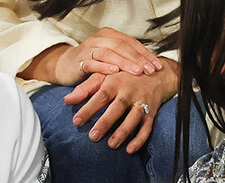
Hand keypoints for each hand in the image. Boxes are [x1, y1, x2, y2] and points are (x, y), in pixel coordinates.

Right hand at [19, 28, 164, 85]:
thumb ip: (127, 58)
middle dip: (138, 59)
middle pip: (122, 46)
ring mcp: (89, 47)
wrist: (66, 66)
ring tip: (137, 71)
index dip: (146, 54)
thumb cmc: (94, 63)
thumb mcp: (112, 58)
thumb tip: (152, 66)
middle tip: (150, 70)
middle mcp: (100, 38)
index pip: (132, 43)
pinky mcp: (80, 60)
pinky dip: (104, 66)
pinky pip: (93, 62)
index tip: (158, 67)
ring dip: (124, 62)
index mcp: (111, 35)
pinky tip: (114, 71)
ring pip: (109, 53)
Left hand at [63, 57, 177, 152]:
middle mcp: (129, 92)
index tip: (76, 121)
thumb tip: (67, 100)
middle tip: (93, 136)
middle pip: (118, 107)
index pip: (101, 95)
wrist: (157, 74)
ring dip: (124, 131)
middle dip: (106, 122)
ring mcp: (142, 102)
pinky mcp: (152, 112)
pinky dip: (140, 138)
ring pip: (134, 117)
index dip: (89, 108)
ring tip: (111, 144)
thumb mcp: (106, 77)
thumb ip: (86, 88)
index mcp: (115, 82)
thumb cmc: (124, 76)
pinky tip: (130, 149)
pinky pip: (147, 127)